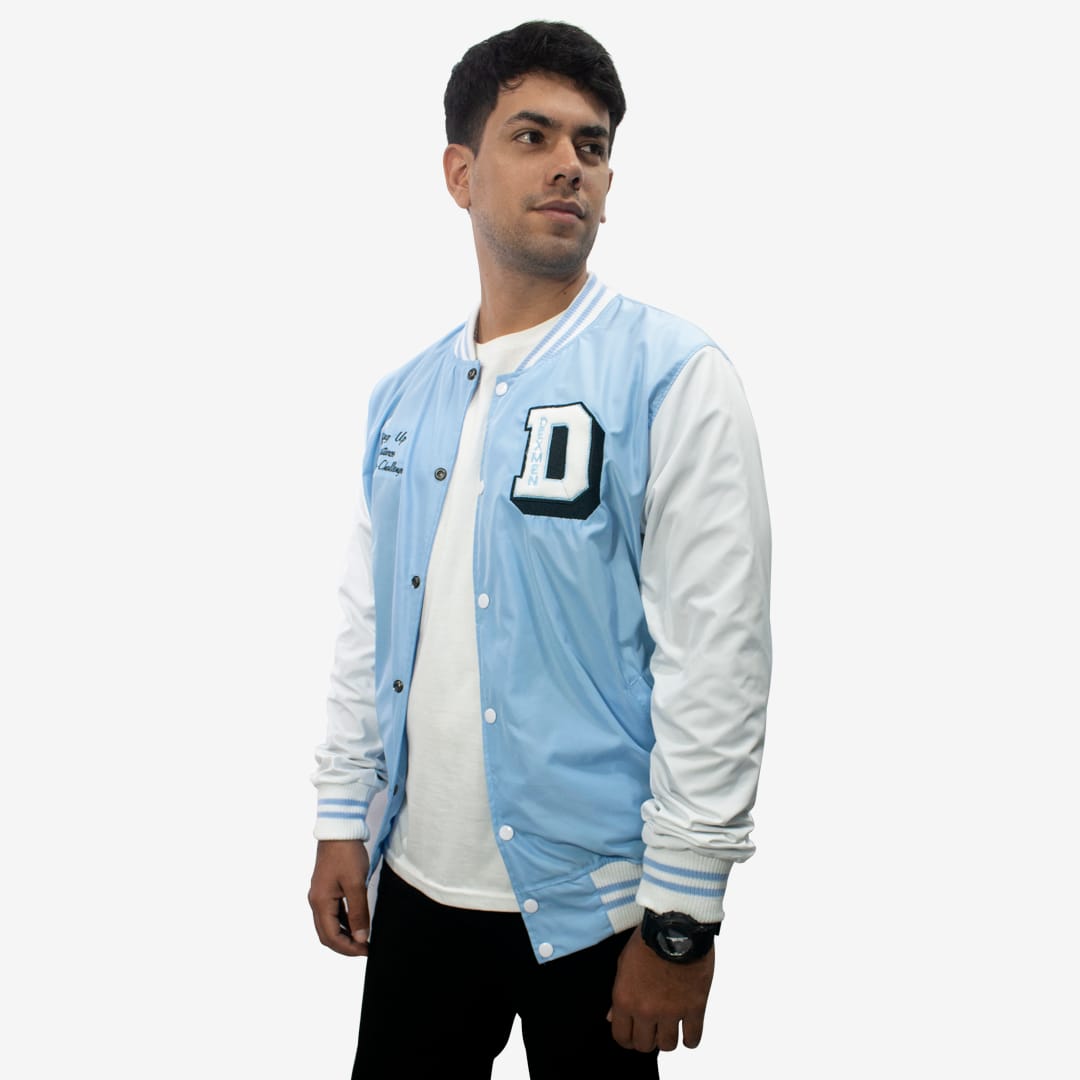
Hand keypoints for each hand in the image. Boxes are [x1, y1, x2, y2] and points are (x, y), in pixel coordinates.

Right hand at [308, 839, 370, 955]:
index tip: (366, 951)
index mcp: (320, 902)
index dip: (348, 948)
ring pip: (328, 925)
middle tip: (365, 949)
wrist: (339, 830)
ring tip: (363, 938)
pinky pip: (331, 913)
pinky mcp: (325, 888)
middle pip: (326, 934)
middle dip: (345, 945)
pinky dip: (343, 922)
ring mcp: (319, 895)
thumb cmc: (347, 854)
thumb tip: (360, 938)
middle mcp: (315, 901)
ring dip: (344, 935)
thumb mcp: (356, 885)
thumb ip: (358, 913)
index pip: (331, 937)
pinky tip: (356, 922)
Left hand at [607, 927, 714, 1051]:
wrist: (677, 926)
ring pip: (668, 1046)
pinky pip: (693, 1039)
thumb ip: (618, 995)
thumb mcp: (624, 963)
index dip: (627, 1037)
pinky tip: (688, 1029)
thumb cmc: (648, 940)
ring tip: (670, 1026)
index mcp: (625, 1000)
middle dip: (647, 1038)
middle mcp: (646, 1011)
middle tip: (653, 1028)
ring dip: (668, 1038)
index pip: (622, 1037)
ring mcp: (671, 1012)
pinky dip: (690, 1038)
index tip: (634, 1032)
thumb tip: (612, 1018)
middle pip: (644, 1045)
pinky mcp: (694, 1008)